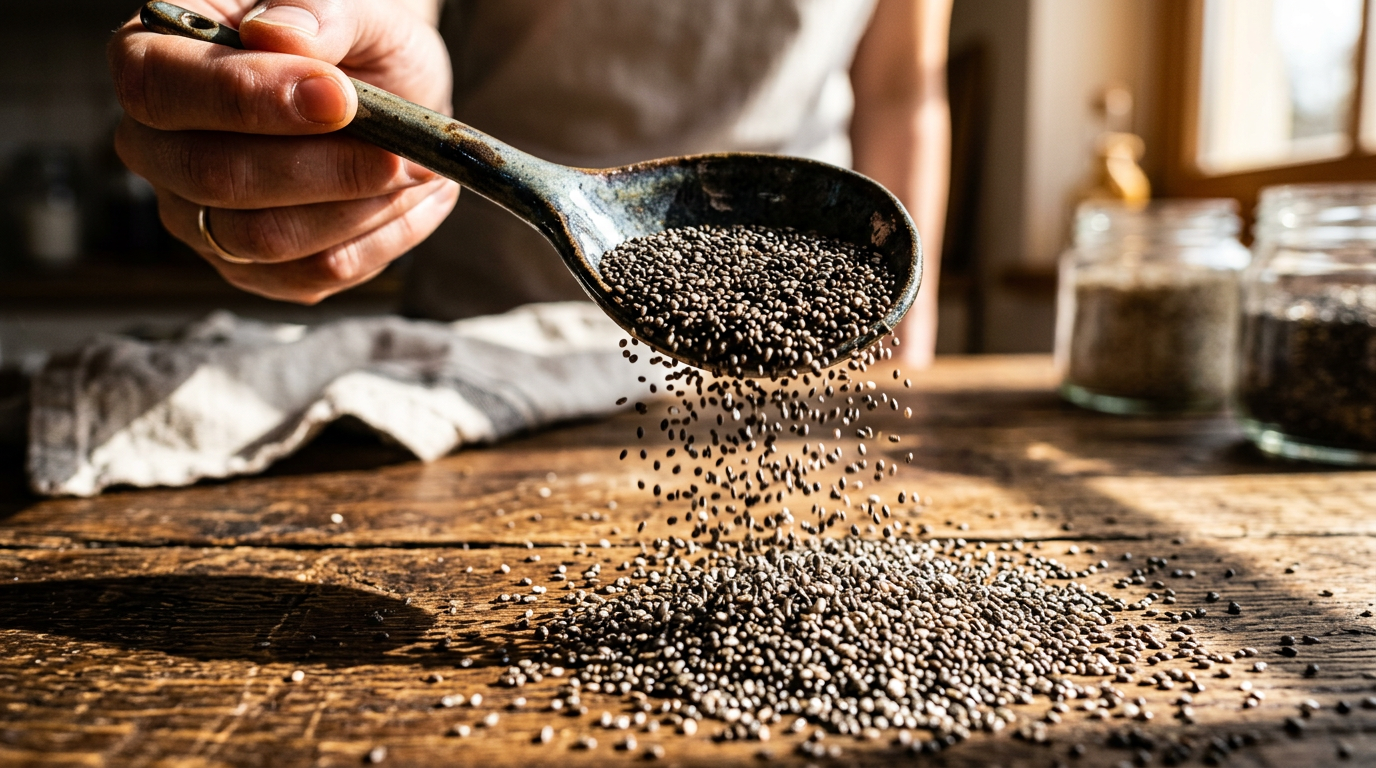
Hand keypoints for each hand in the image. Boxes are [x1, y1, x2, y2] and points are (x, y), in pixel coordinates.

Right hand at [109, 0, 458, 303]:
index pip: (156, 87)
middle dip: (323, 166)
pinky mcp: (253, 269)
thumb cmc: (353, 43)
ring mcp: (198, 217)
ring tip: (411, 168)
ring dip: (357, 206)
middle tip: (398, 150)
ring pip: (265, 238)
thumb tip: (280, 34)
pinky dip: (377, 238)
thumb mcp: (357, 7)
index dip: (244, 97)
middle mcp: (158, 147)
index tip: (337, 96)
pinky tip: (407, 198)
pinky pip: (312, 273)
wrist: (387, 92)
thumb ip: (319, 11)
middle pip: (213, 176)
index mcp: (153, 58)